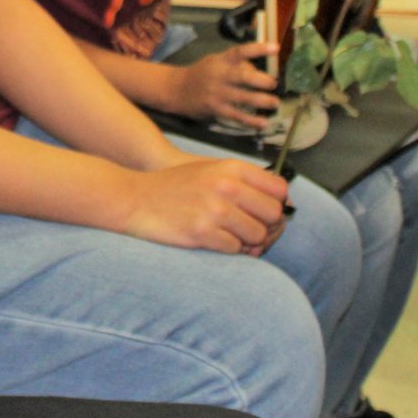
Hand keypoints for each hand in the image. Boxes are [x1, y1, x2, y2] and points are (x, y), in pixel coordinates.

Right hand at [115, 155, 287, 253]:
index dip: (276, 204)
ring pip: (257, 236)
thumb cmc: (173, 186)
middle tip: (249, 229)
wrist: (135, 199)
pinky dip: (228, 249)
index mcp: (231, 168)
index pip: (279, 189)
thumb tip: (282, 200)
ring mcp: (214, 210)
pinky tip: (213, 240)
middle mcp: (226, 186)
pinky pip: (234, 249)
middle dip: (265, 227)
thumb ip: (244, 181)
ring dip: (246, 241)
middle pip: (273, 215)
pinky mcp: (202, 232)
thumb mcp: (210, 171)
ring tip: (229, 235)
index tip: (264, 212)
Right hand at [176, 45, 280, 128]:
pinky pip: (237, 116)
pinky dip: (252, 121)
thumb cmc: (201, 74)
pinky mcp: (216, 109)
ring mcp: (218, 94)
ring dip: (263, 101)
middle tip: (273, 84)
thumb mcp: (215, 62)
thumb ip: (235, 65)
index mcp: (221, 61)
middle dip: (263, 81)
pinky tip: (263, 123)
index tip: (275, 48)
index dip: (258, 49)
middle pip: (244, 77)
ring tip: (274, 103)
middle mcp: (220, 76)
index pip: (240, 52)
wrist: (176, 90)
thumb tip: (258, 71)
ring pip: (244, 98)